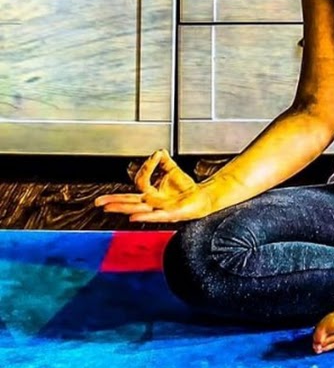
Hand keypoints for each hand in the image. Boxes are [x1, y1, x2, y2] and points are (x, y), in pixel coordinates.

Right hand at [94, 149, 213, 222]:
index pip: (140, 182)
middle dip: (113, 201)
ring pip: (138, 208)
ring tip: (109, 208)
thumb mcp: (172, 170)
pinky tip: (133, 217)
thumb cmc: (185, 188)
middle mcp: (152, 202)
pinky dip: (144, 216)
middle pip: (129, 201)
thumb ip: (163, 160)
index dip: (146, 167)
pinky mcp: (170, 215)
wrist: (202, 197)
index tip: (156, 155)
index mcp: (150, 193)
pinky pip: (155, 216)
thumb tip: (158, 151)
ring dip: (124, 208)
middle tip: (98, 202)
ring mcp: (160, 210)